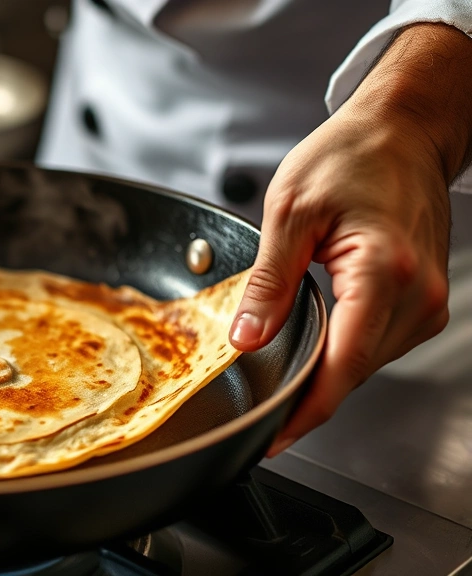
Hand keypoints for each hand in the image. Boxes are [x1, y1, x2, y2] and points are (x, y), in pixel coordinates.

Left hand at [228, 23, 471, 455]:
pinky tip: (316, 345)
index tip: (273, 438)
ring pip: (367, 364)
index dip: (305, 411)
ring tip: (283, 376)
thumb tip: (247, 338)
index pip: (342, 367)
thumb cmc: (351, 157)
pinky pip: (377, 344)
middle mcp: (419, 294)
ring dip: (326, 374)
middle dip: (308, 395)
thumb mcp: (289, 213)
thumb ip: (268, 282)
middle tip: (261, 412)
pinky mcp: (426, 300)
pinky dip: (344, 352)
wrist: (401, 133)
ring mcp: (429, 300)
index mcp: (384, 271)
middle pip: (355, 372)